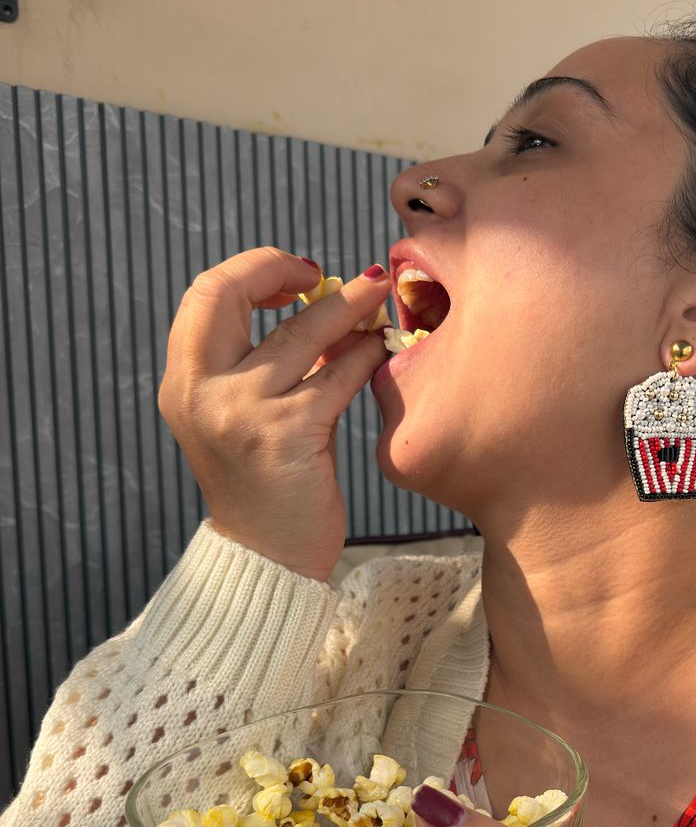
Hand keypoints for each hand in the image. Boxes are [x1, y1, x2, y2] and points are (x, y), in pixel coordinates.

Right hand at [158, 247, 394, 582]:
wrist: (269, 559)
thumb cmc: (267, 485)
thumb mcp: (246, 417)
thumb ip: (266, 365)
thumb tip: (320, 304)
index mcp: (183, 383)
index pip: (204, 296)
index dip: (251, 270)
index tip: (296, 275)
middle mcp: (199, 392)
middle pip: (228, 295)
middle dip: (282, 267)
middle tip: (329, 272)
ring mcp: (240, 412)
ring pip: (299, 333)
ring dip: (346, 307)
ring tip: (377, 295)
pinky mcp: (288, 433)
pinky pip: (336, 376)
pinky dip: (363, 356)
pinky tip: (381, 350)